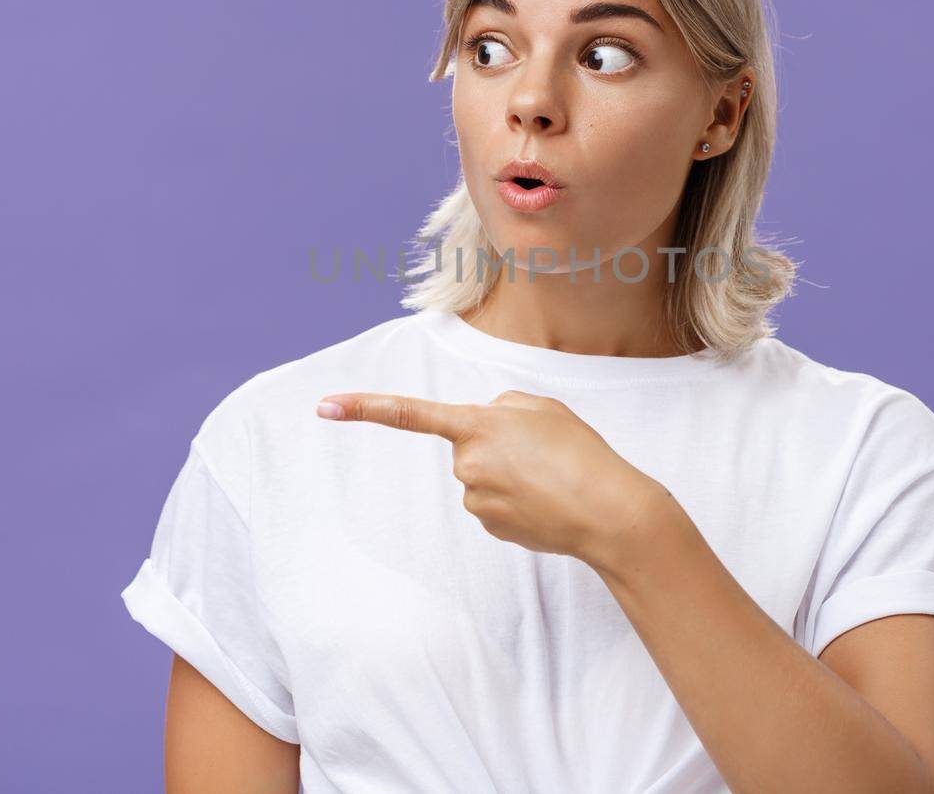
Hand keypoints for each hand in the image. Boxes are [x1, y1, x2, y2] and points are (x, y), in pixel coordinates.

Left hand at [314, 389, 665, 568]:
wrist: (608, 512)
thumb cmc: (580, 453)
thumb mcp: (542, 407)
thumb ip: (501, 407)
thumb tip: (482, 429)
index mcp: (476, 425)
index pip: (410, 413)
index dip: (364, 407)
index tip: (324, 406)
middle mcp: (466, 464)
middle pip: (470, 445)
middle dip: (500, 445)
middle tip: (545, 451)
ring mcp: (475, 499)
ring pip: (485, 476)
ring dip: (513, 473)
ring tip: (552, 477)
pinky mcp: (490, 527)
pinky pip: (496, 503)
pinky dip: (519, 499)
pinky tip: (548, 501)